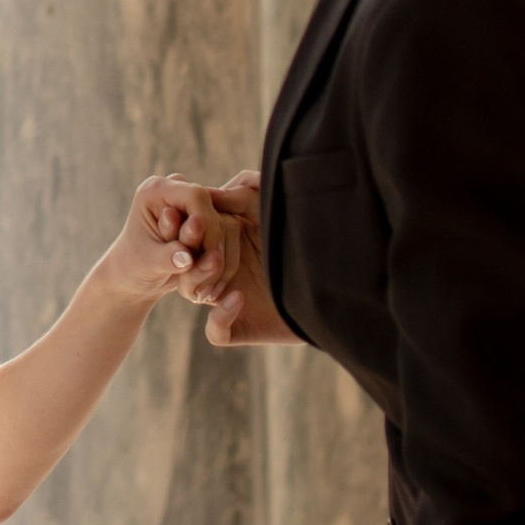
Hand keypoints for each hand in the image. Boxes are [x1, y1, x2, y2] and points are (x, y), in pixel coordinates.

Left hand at [91, 174, 213, 314]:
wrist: (135, 275)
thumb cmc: (134, 267)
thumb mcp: (148, 264)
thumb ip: (168, 258)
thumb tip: (187, 258)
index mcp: (154, 190)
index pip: (195, 196)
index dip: (207, 224)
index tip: (207, 254)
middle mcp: (173, 188)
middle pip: (212, 206)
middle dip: (211, 239)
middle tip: (201, 268)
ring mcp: (188, 201)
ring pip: (222, 220)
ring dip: (216, 249)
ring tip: (200, 274)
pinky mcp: (201, 215)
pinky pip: (224, 230)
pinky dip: (218, 252)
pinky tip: (206, 270)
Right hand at [175, 173, 297, 346]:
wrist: (338, 284)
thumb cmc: (305, 238)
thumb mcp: (272, 209)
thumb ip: (243, 194)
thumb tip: (208, 193)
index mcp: (224, 239)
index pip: (191, 231)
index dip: (187, 224)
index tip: (192, 217)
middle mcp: (222, 268)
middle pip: (187, 259)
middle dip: (191, 249)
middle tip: (201, 238)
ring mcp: (229, 298)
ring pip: (192, 291)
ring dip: (200, 276)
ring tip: (216, 262)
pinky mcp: (242, 327)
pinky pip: (216, 331)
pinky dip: (220, 316)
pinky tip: (239, 298)